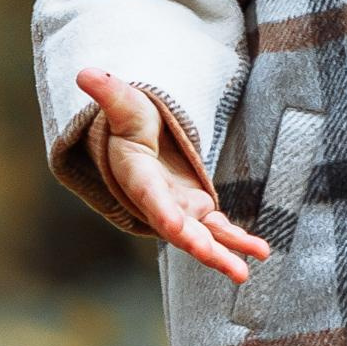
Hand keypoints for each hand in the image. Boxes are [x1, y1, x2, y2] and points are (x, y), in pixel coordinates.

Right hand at [74, 70, 270, 284]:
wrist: (139, 145)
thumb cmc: (130, 123)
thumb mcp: (124, 105)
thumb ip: (110, 92)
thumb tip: (85, 73)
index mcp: (138, 177)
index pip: (150, 197)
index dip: (161, 211)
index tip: (172, 226)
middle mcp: (158, 202)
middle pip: (177, 228)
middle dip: (196, 245)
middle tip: (215, 259)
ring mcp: (179, 211)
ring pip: (201, 237)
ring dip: (222, 255)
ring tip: (243, 273)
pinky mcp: (197, 212)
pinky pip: (219, 230)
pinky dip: (238, 242)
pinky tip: (261, 253)